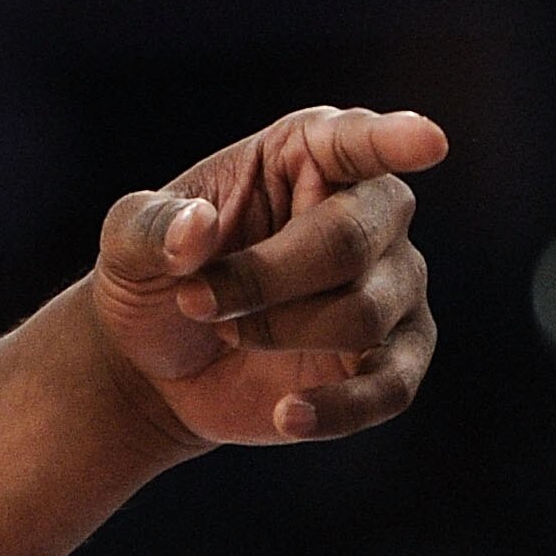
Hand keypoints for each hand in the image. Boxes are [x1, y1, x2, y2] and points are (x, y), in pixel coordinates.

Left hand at [89, 106, 447, 447]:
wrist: (159, 360)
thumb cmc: (156, 272)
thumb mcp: (127, 241)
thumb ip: (152, 226)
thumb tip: (196, 229)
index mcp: (307, 154)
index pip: (356, 140)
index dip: (392, 139)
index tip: (428, 140)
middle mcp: (370, 213)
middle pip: (349, 241)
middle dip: (265, 278)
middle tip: (197, 299)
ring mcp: (393, 287)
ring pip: (364, 314)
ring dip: (279, 331)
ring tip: (227, 329)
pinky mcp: (394, 360)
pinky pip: (390, 386)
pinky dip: (339, 407)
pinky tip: (287, 415)